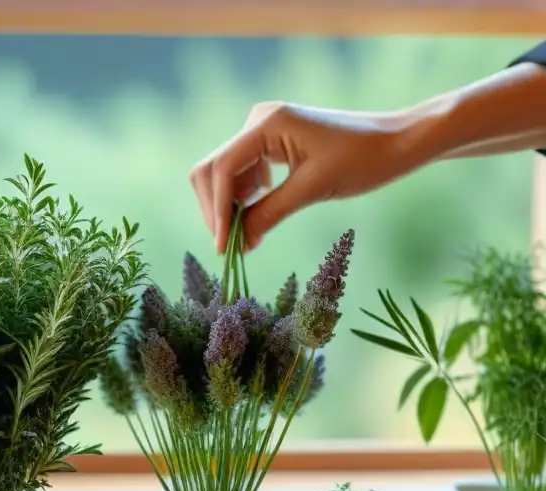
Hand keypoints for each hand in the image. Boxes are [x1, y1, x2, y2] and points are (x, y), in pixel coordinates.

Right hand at [189, 101, 423, 252]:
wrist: (399, 140)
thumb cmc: (363, 160)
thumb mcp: (312, 190)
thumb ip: (268, 214)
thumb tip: (237, 244)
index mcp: (267, 123)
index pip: (222, 170)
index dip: (217, 211)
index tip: (223, 247)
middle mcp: (258, 121)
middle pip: (213, 170)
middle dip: (216, 210)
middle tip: (229, 247)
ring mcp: (263, 131)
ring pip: (224, 175)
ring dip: (228, 207)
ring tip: (244, 238)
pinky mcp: (272, 143)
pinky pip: (243, 174)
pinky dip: (244, 200)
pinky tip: (256, 219)